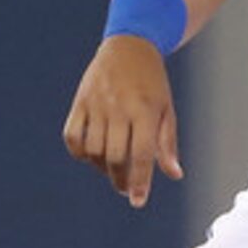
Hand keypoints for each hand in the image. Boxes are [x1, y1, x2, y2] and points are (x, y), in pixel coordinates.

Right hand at [63, 34, 182, 207]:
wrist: (129, 46)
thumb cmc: (153, 83)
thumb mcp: (167, 109)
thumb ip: (167, 143)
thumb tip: (175, 175)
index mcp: (145, 110)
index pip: (142, 154)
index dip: (140, 181)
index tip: (137, 201)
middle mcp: (119, 108)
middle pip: (116, 156)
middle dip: (120, 179)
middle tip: (125, 188)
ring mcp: (96, 104)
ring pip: (93, 149)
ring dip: (101, 168)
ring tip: (112, 169)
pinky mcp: (80, 102)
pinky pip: (72, 136)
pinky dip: (79, 152)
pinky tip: (91, 155)